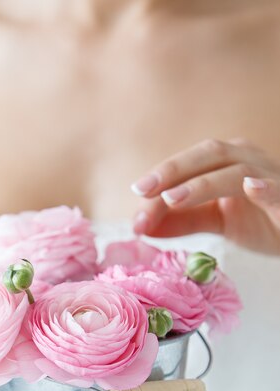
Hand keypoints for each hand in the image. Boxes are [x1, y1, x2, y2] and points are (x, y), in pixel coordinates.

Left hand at [131, 138, 279, 254]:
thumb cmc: (260, 220)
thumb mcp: (216, 221)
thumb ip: (182, 221)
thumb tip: (141, 227)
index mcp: (227, 162)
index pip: (188, 166)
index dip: (160, 180)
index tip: (134, 202)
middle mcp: (248, 161)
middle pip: (208, 155)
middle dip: (172, 170)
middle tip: (141, 190)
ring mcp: (271, 176)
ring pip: (236, 171)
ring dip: (202, 184)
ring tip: (171, 198)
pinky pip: (279, 189)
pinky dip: (266, 187)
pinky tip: (250, 188)